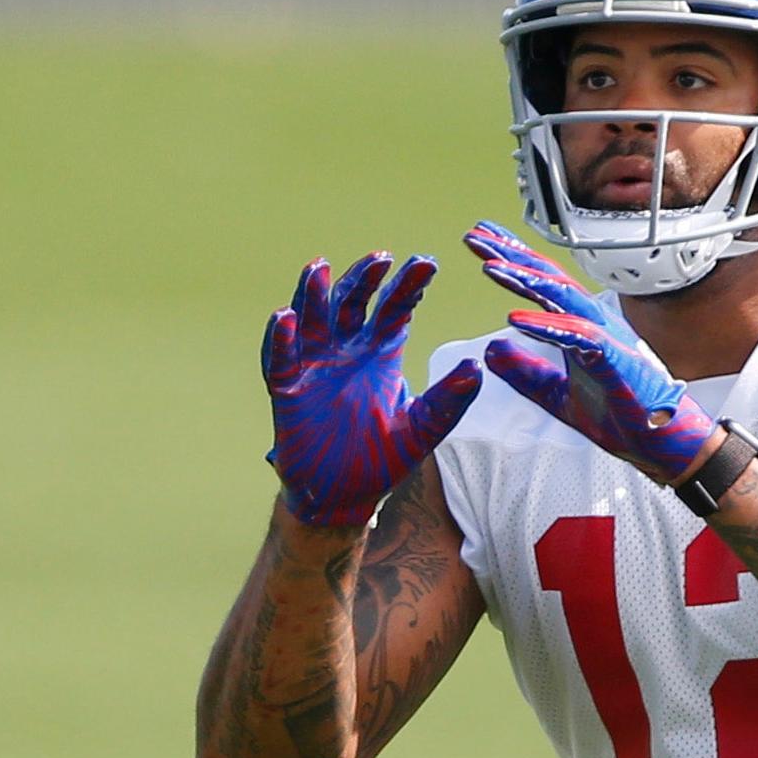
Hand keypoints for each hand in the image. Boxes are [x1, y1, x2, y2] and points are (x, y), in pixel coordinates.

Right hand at [263, 252, 483, 529]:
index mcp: (379, 355)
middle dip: (364, 280)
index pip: (393, 310)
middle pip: (351, 303)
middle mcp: (345, 351)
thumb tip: (477, 366)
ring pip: (311, 320)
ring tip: (320, 267)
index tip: (426, 263)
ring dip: (314, 294)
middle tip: (381, 260)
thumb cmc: (381, 460)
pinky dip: (280, 339)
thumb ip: (447, 400)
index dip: (407, 286)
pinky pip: (280, 360)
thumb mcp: (421, 430)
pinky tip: (284, 317)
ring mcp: (313, 366)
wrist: (341, 498)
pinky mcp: (286, 389)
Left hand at [465, 221, 720, 482]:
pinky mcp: (615, 360)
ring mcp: (607, 338)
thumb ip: (526, 374)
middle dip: (512, 255)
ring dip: (526, 280)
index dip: (512, 260)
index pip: (543, 285)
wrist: (663, 445)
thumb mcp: (557, 396)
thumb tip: (491, 350)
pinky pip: (578, 337)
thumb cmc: (621, 417)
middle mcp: (594, 323)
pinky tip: (515, 320)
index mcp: (582, 327)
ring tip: (491, 267)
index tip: (481, 240)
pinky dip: (546, 327)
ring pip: (563, 299)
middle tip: (476, 235)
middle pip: (549, 279)